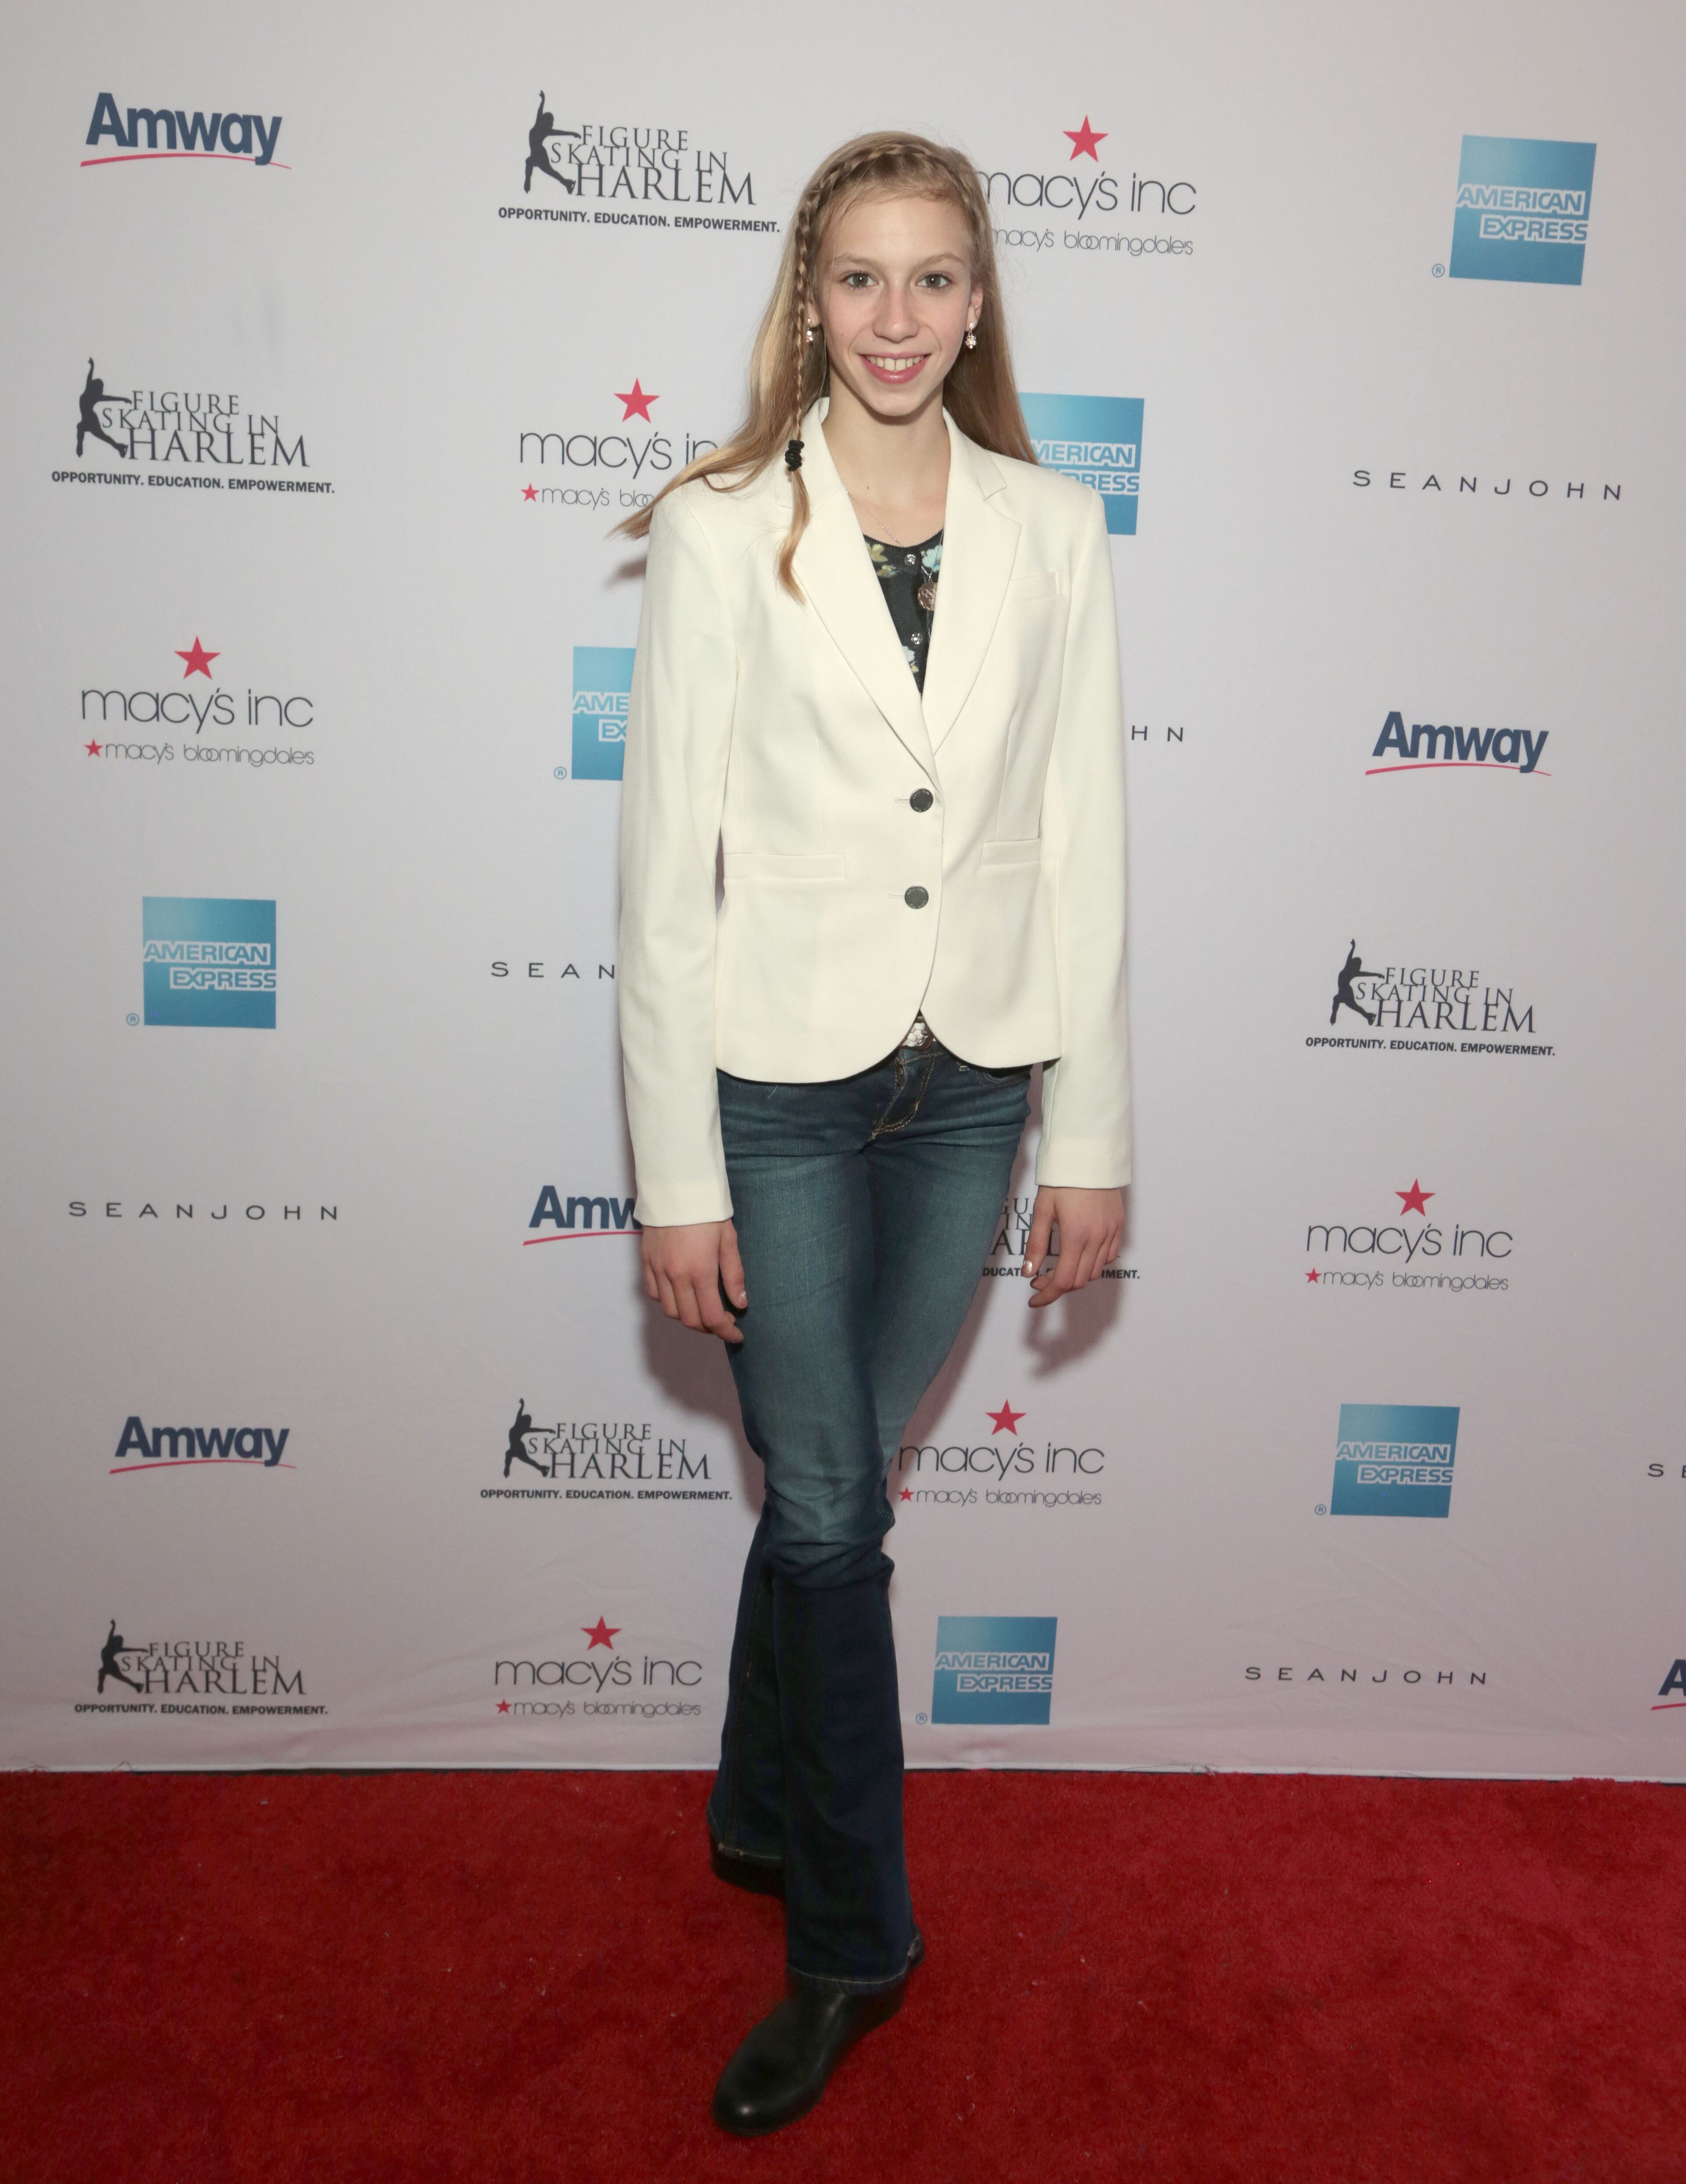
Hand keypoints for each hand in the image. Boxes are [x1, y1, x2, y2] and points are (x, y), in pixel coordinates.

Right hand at [640, 1220, 747, 1343]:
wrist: (676, 1186)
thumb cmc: (707, 1210)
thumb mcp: (729, 1240)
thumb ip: (734, 1275)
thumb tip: (740, 1303)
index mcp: (700, 1271)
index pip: (712, 1317)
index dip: (726, 1332)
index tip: (737, 1335)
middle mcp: (676, 1275)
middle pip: (689, 1319)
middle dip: (709, 1328)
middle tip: (723, 1322)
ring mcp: (658, 1269)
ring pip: (670, 1311)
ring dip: (688, 1317)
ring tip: (703, 1309)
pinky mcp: (646, 1261)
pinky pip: (653, 1293)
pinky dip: (668, 1301)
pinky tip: (681, 1294)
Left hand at [1023, 1186, 1123, 1307]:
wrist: (1090, 1154)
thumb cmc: (1062, 1179)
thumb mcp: (1042, 1210)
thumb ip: (1036, 1244)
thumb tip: (1028, 1273)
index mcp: (1075, 1236)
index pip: (1063, 1281)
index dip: (1047, 1295)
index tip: (1033, 1300)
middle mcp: (1097, 1238)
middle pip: (1079, 1281)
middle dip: (1058, 1286)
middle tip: (1040, 1280)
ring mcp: (1111, 1233)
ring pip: (1095, 1272)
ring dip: (1075, 1276)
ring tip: (1057, 1267)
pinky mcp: (1119, 1226)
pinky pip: (1109, 1257)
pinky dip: (1094, 1264)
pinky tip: (1079, 1256)